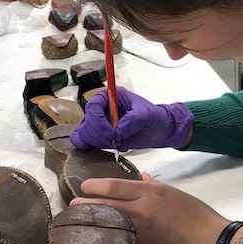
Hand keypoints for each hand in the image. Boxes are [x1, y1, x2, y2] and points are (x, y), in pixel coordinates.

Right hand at [69, 88, 193, 150]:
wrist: (158, 129)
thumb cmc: (154, 116)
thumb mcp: (146, 114)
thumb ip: (132, 120)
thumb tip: (117, 131)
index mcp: (110, 96)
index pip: (93, 106)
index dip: (98, 122)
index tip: (111, 134)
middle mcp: (101, 108)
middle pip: (86, 122)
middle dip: (100, 135)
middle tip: (116, 141)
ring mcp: (98, 122)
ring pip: (84, 133)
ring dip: (98, 142)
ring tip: (117, 143)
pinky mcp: (98, 135)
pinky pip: (83, 141)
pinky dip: (91, 146)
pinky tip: (106, 147)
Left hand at [70, 173, 230, 243]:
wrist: (210, 242)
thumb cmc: (196, 213)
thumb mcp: (174, 192)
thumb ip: (155, 185)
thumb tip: (144, 177)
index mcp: (150, 193)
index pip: (115, 186)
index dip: (95, 186)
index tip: (84, 187)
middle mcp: (141, 211)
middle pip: (105, 206)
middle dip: (86, 206)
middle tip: (72, 206)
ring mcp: (140, 233)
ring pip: (108, 226)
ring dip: (92, 224)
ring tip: (79, 224)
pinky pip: (120, 243)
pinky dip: (108, 241)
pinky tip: (97, 242)